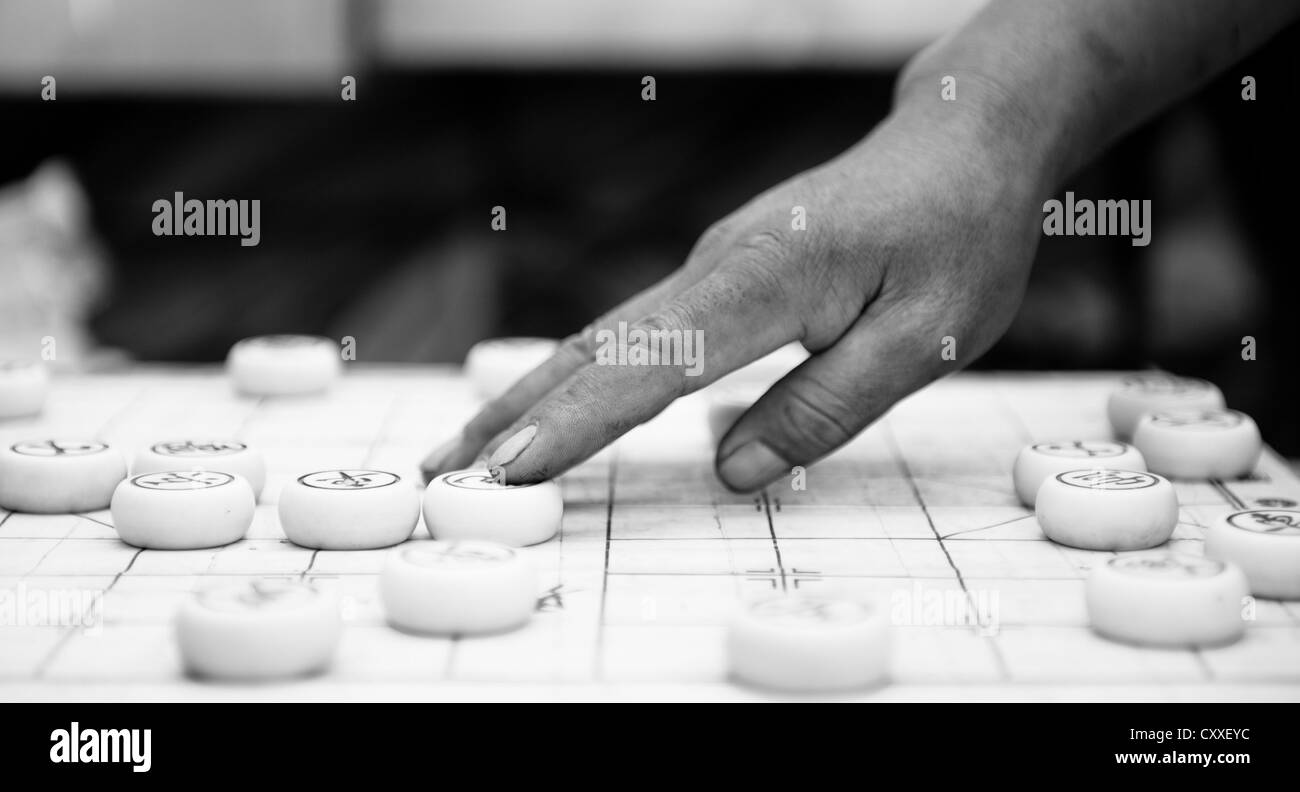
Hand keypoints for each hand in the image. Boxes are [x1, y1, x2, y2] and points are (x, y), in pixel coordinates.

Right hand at [423, 96, 1048, 490]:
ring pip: (603, 336)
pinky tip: (551, 406)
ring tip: (469, 450)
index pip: (648, 364)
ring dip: (531, 395)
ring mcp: (710, 263)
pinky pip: (634, 329)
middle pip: (595, 346)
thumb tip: (733, 468)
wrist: (963, 141)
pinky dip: (579, 374)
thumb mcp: (924, 339)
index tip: (507, 471)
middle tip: (445, 474)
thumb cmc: (958, 237)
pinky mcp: (719, 273)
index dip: (575, 425)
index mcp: (764, 280)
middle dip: (515, 414)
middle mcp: (716, 264)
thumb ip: (826, 406)